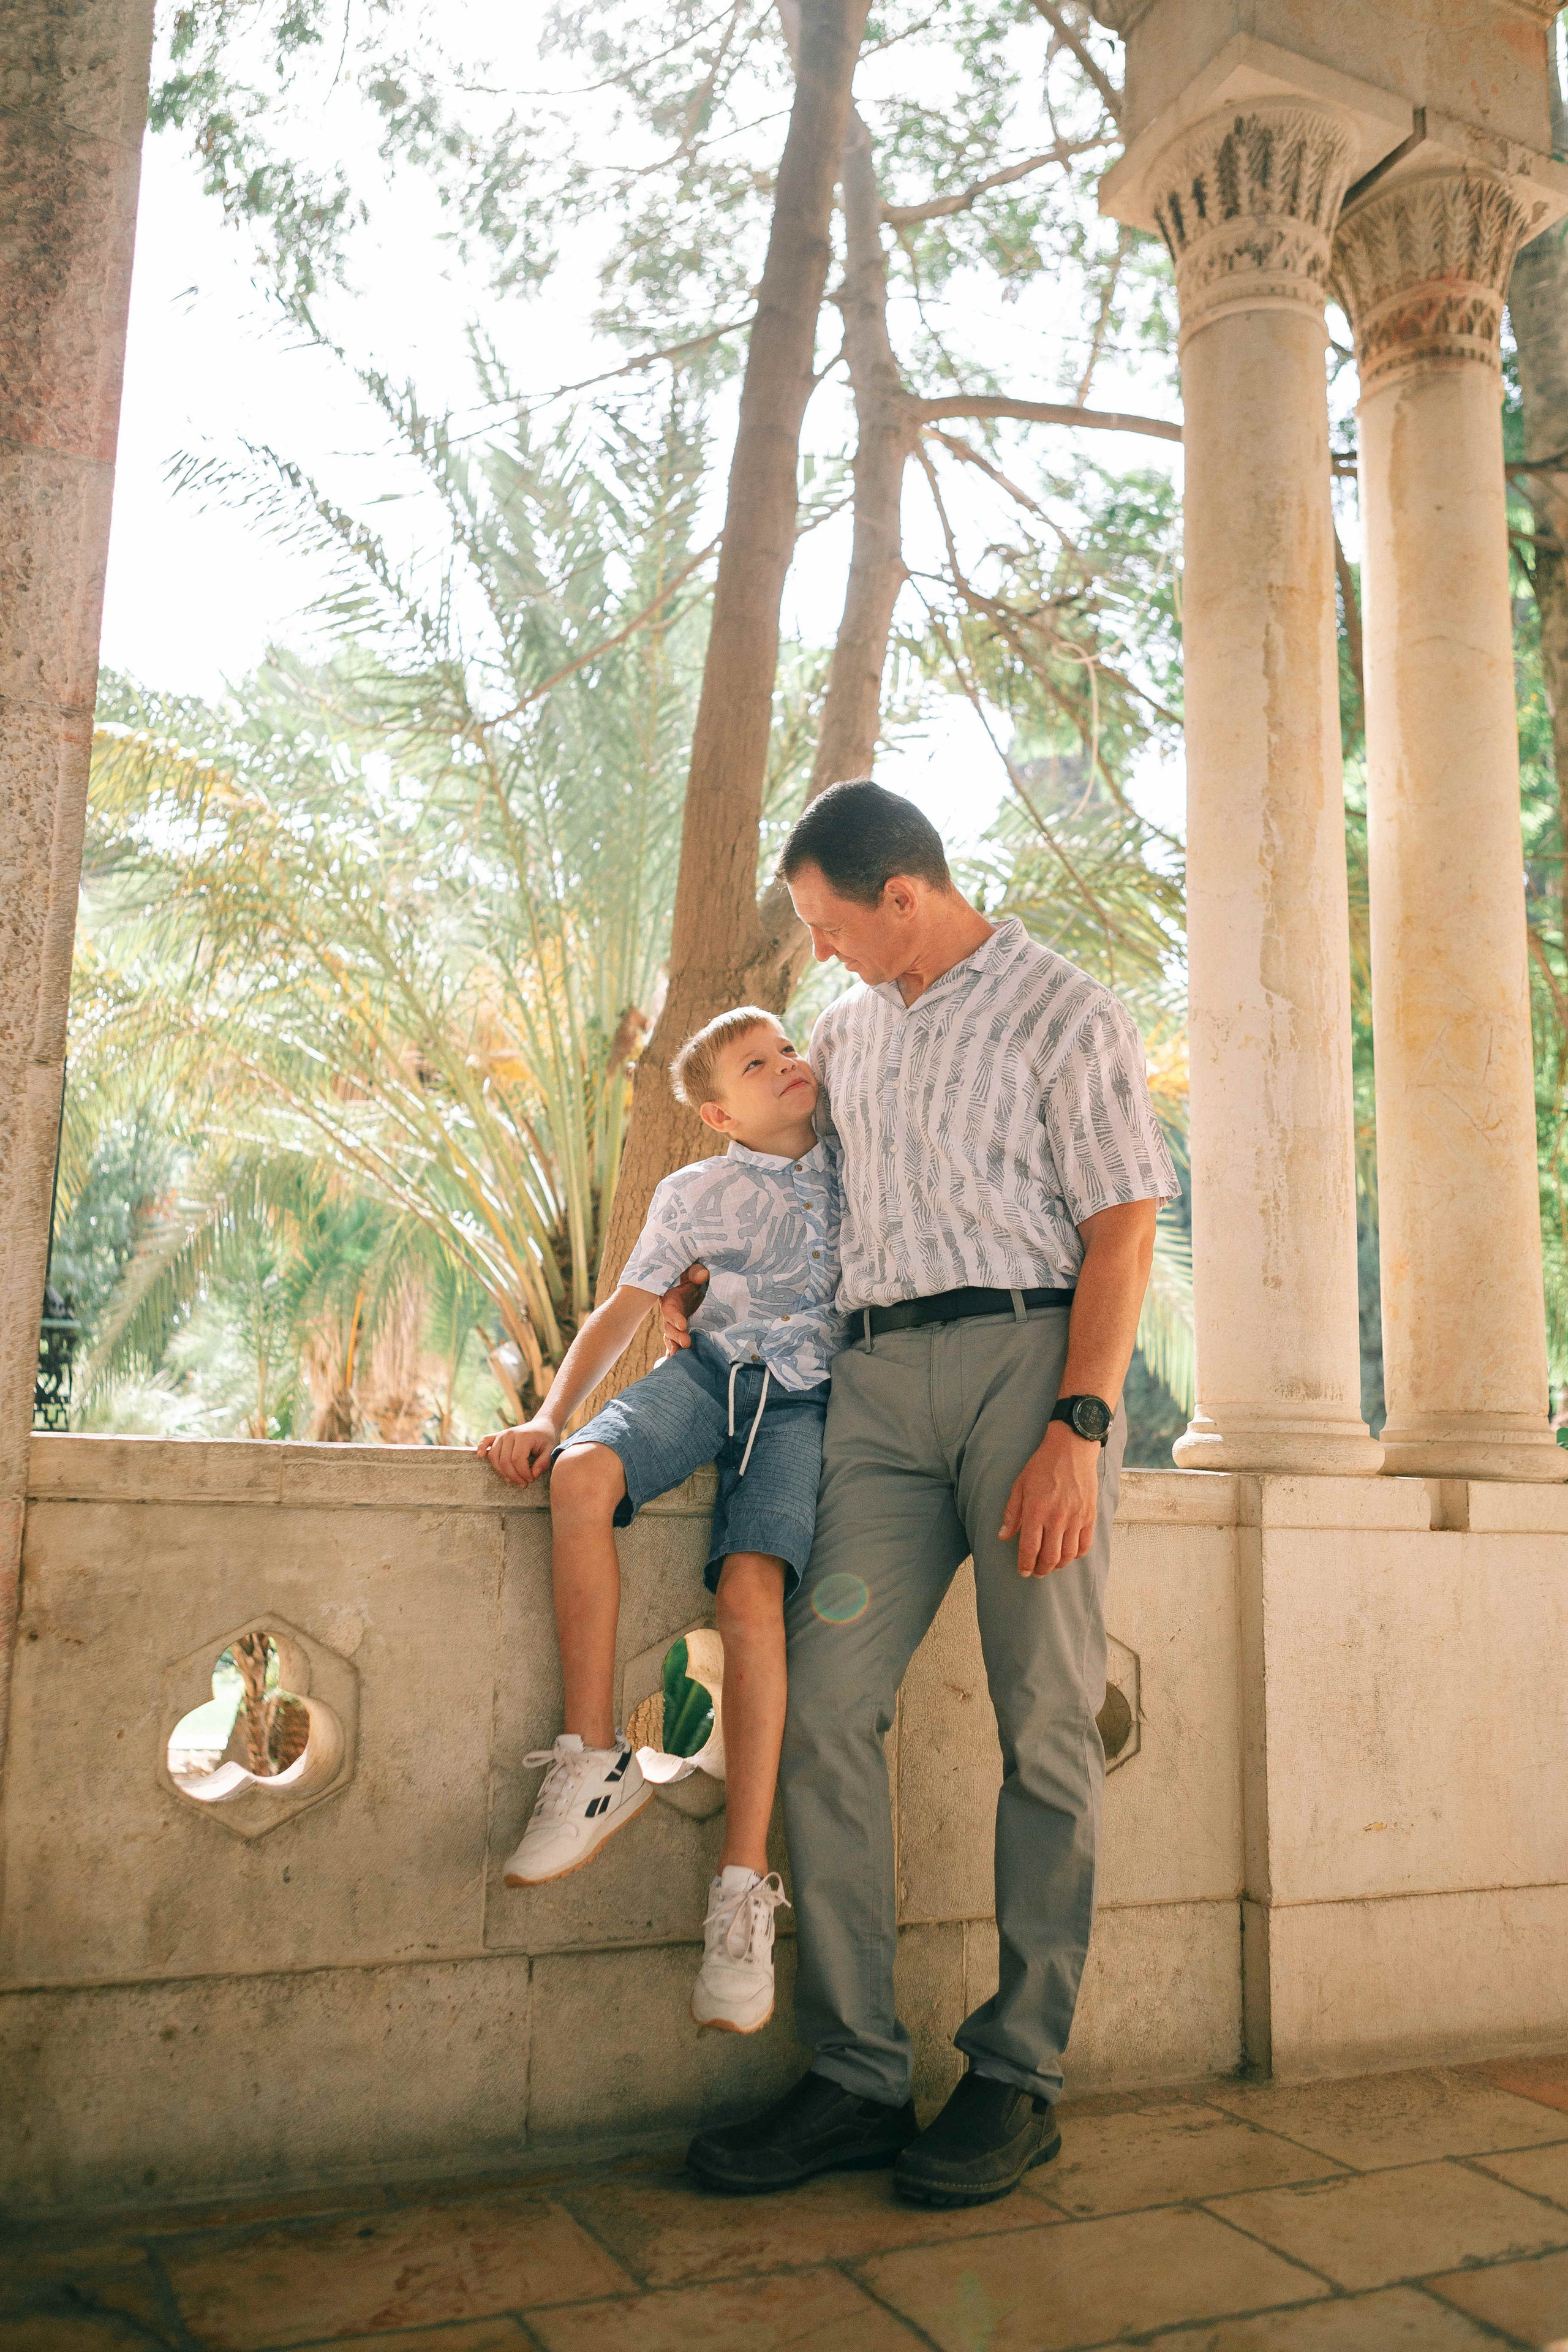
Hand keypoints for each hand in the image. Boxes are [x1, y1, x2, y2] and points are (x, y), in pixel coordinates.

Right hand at [477, 1416, 556, 1486]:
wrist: (542, 1425)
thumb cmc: (547, 1439)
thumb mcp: (551, 1450)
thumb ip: (544, 1462)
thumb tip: (533, 1474)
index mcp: (523, 1437)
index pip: (517, 1460)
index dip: (523, 1473)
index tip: (531, 1480)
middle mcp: (510, 1434)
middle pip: (505, 1461)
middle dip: (513, 1476)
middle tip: (523, 1484)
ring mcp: (502, 1434)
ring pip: (494, 1456)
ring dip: (501, 1471)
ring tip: (512, 1480)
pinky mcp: (497, 1436)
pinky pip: (485, 1441)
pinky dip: (481, 1448)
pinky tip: (479, 1456)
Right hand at [660, 1263, 708, 1355]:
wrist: (695, 1283)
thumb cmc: (692, 1275)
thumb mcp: (692, 1270)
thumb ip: (695, 1272)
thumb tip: (702, 1275)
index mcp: (670, 1299)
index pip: (671, 1310)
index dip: (675, 1318)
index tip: (684, 1325)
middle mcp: (671, 1314)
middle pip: (670, 1328)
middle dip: (677, 1337)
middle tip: (686, 1344)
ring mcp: (676, 1325)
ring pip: (672, 1338)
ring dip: (675, 1348)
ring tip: (678, 1358)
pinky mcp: (682, 1331)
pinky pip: (677, 1344)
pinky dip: (674, 1353)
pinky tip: (673, 1363)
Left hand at [999, 1421, 1099, 1576]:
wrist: (1071, 1448)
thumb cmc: (1042, 1465)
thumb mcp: (1019, 1485)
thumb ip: (1012, 1513)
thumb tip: (1003, 1536)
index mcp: (1036, 1511)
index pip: (1030, 1548)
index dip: (1025, 1564)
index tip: (1023, 1572)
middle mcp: (1056, 1517)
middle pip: (1050, 1557)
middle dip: (1041, 1569)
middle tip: (1036, 1572)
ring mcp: (1075, 1517)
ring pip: (1068, 1554)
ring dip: (1058, 1565)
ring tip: (1051, 1565)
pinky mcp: (1089, 1515)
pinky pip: (1085, 1544)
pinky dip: (1076, 1555)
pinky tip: (1068, 1554)